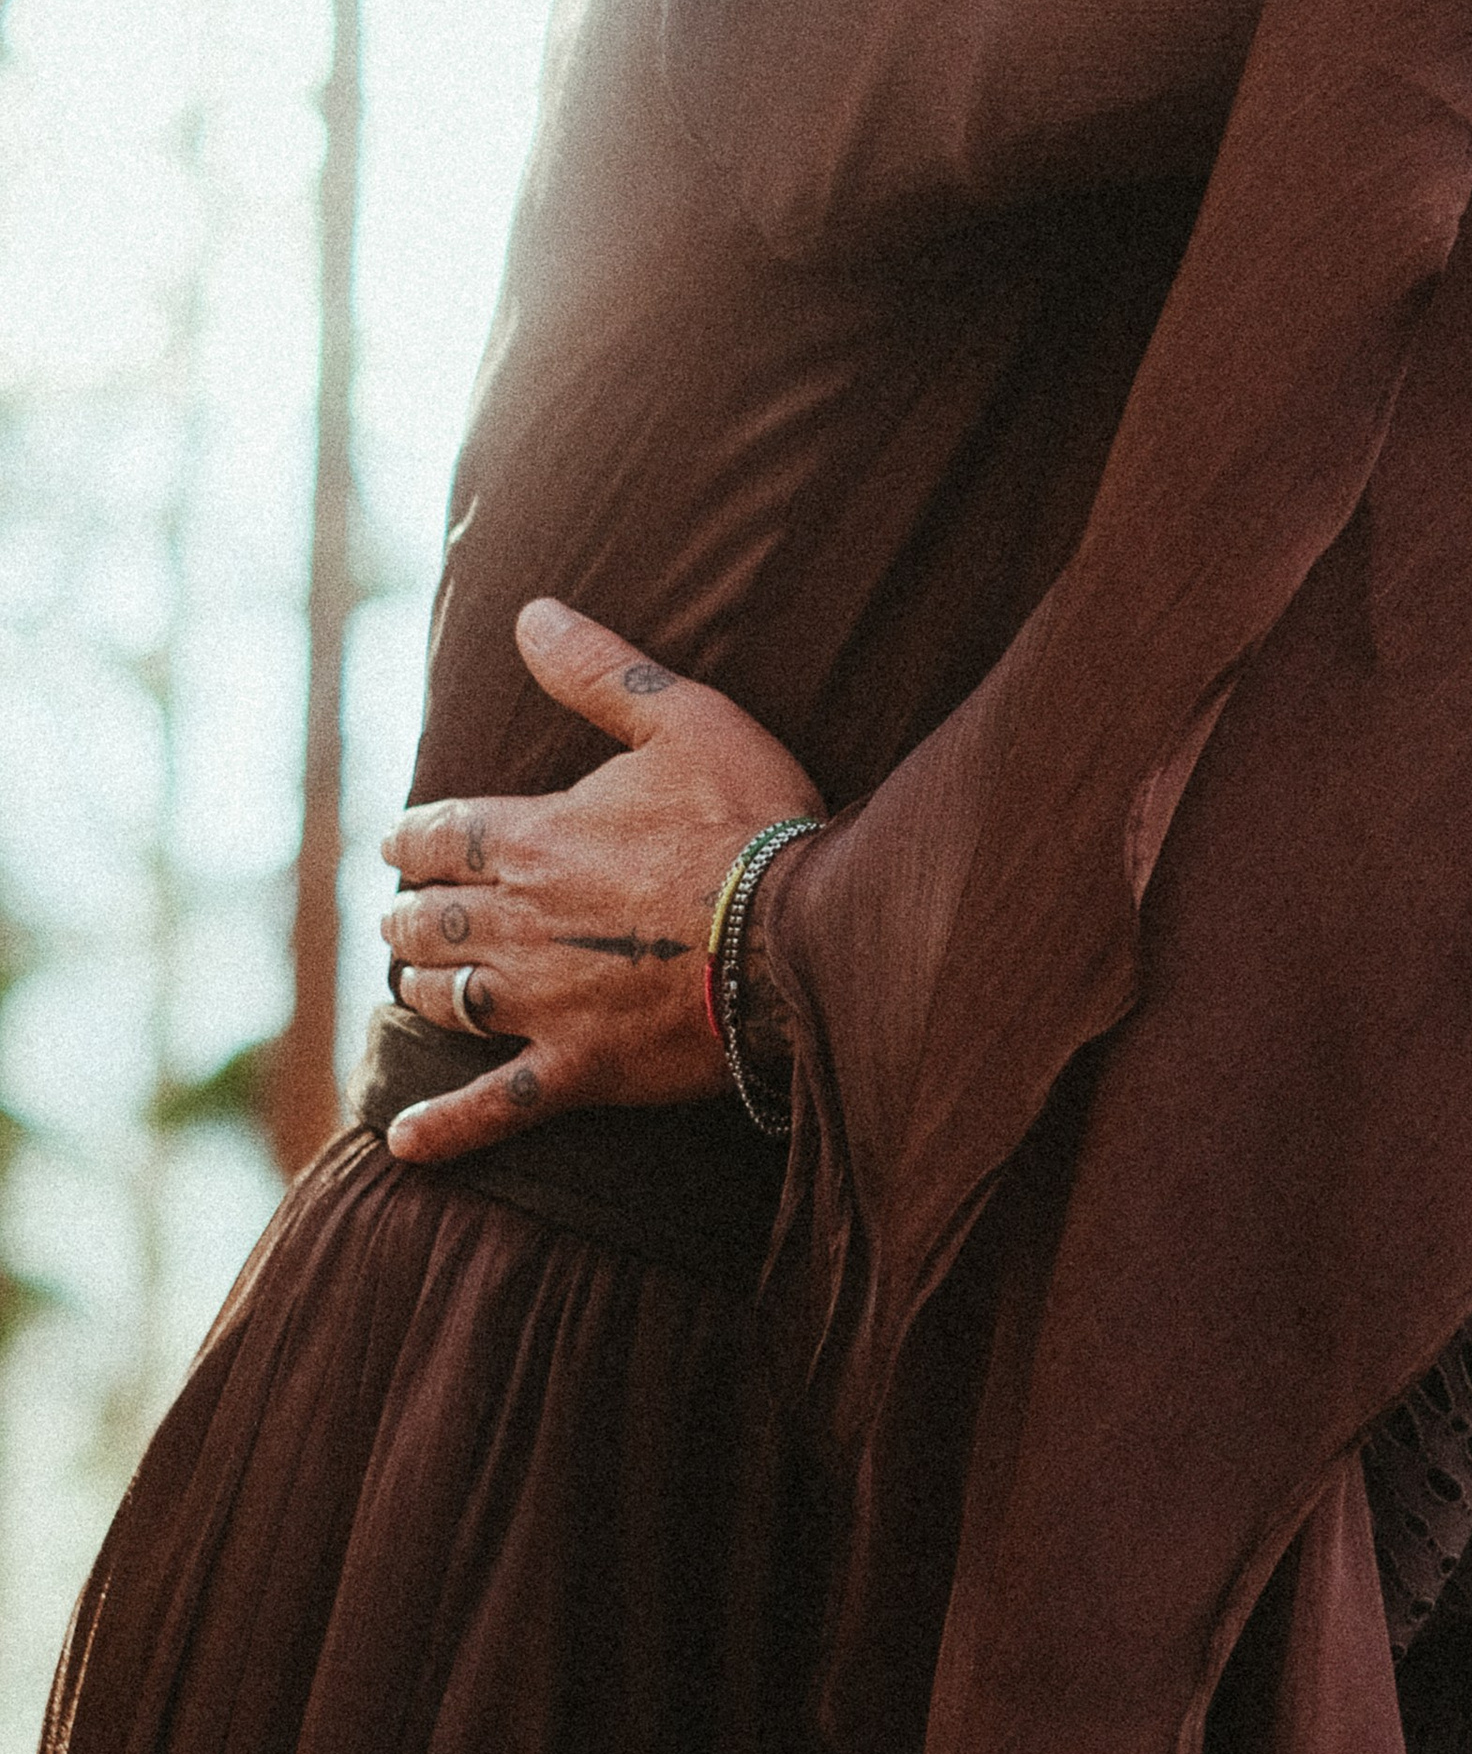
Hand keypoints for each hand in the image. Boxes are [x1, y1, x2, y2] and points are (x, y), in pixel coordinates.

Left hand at [375, 598, 818, 1166]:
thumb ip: (598, 671)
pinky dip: (444, 1127)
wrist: (794, 932)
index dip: (412, 837)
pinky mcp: (575, 1068)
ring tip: (408, 982)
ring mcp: (539, 1003)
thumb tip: (531, 614)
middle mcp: (515, 923)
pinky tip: (404, 1140)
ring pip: (448, 998)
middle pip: (431, 919)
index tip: (396, 841)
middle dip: (408, 913)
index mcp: (533, 838)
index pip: (441, 835)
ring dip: (420, 986)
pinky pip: (490, 1107)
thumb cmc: (747, 818)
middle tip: (398, 914)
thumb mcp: (682, 718)